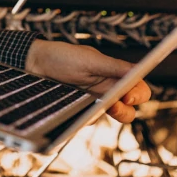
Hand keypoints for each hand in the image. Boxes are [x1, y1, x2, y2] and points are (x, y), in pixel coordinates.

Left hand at [25, 40, 150, 122]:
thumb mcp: (90, 60)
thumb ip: (115, 67)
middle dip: (127, 109)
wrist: (36, 64)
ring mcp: (96, 102)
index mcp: (115, 74)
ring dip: (113, 115)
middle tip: (115, 105)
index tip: (129, 96)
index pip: (138, 87)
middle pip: (130, 107)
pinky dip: (91, 118)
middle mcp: (109, 89)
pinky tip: (84, 112)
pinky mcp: (82, 112)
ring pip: (114, 116)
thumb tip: (139, 69)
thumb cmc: (62, 57)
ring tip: (104, 108)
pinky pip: (93, 120)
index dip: (139, 94)